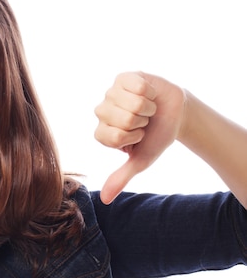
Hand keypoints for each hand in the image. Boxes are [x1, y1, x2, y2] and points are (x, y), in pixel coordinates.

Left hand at [94, 72, 185, 203]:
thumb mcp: (140, 160)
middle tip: (144, 121)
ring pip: (132, 102)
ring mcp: (110, 93)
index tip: (138, 136)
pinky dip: (150, 92)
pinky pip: (137, 85)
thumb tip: (105, 200)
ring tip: (146, 108)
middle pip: (124, 119)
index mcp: (102, 133)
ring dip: (147, 107)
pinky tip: (148, 94)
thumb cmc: (155, 137)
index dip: (134, 137)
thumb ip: (121, 177)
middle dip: (142, 122)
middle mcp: (101, 112)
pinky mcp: (122, 77)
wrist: (176, 114)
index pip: (114, 136)